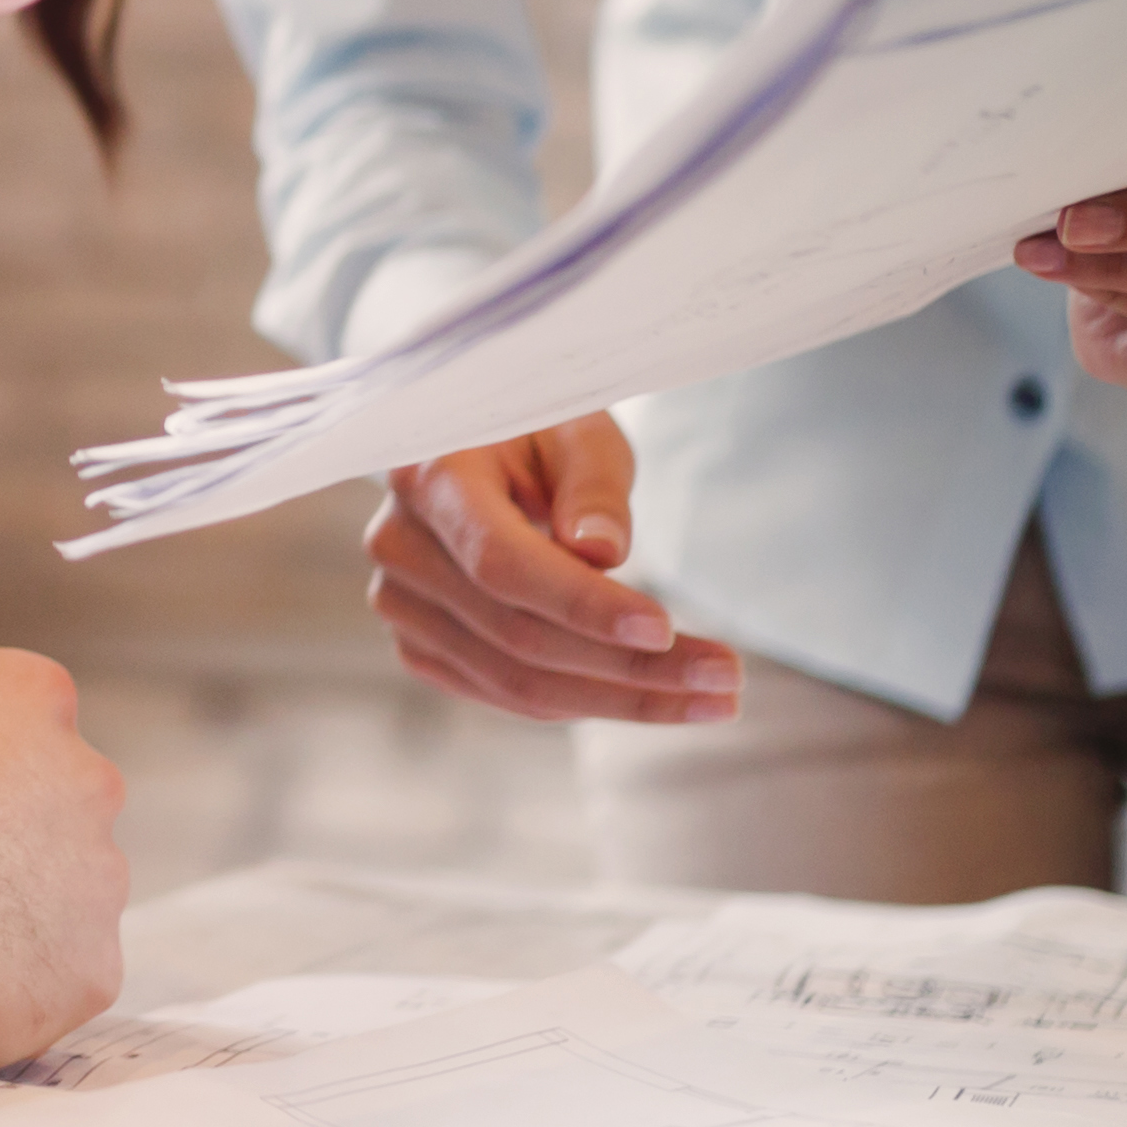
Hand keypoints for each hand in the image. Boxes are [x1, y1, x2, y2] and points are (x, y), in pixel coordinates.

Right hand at [363, 411, 742, 725]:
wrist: (476, 445)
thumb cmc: (538, 425)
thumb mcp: (578, 426)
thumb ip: (592, 484)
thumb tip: (604, 553)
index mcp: (429, 476)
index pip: (503, 562)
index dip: (584, 605)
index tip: (666, 629)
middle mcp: (400, 545)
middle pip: (518, 636)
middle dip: (631, 667)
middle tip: (727, 678)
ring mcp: (402, 603)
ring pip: (516, 681)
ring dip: (621, 700)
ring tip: (711, 697)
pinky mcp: (421, 643)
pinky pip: (505, 694)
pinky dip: (583, 701)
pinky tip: (649, 693)